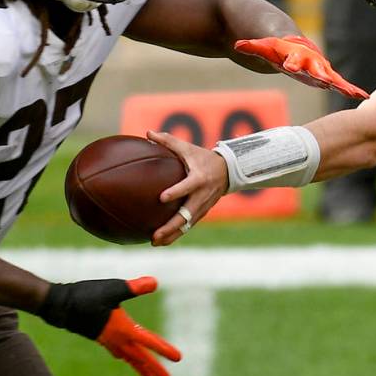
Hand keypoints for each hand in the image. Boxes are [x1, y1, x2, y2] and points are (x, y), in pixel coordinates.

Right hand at [38, 276, 180, 375]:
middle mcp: (116, 338)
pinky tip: (122, 356)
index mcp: (123, 329)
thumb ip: (134, 287)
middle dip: (154, 367)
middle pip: (140, 357)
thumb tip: (155, 283)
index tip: (178, 358)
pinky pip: (116, 351)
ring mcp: (107, 339)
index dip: (164, 349)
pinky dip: (124, 356)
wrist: (59, 305)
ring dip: (140, 366)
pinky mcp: (99, 336)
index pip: (149, 341)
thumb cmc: (86, 295)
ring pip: (128, 357)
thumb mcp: (113, 288)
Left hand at [147, 129, 229, 245]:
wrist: (228, 171)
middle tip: (154, 234)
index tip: (161, 198)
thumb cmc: (203, 157)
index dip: (176, 192)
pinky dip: (177, 234)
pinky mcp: (202, 213)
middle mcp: (202, 195)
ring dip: (172, 235)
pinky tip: (162, 241)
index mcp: (199, 178)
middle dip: (171, 226)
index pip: (187, 187)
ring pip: (187, 225)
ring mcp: (203, 206)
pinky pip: (188, 226)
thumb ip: (168, 141)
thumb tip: (148, 133)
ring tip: (154, 243)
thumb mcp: (188, 147)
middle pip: (186, 215)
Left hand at [234, 35, 368, 99]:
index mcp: (292, 49)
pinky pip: (334, 82)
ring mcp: (315, 66)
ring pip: (331, 76)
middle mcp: (307, 58)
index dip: (292, 62)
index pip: (292, 56)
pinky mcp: (318, 75)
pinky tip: (361, 95)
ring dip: (342, 85)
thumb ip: (251, 45)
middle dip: (322, 75)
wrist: (277, 35)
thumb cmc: (267, 37)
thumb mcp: (259, 42)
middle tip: (328, 82)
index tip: (290, 67)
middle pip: (315, 67)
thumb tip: (238, 45)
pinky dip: (347, 88)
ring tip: (357, 94)